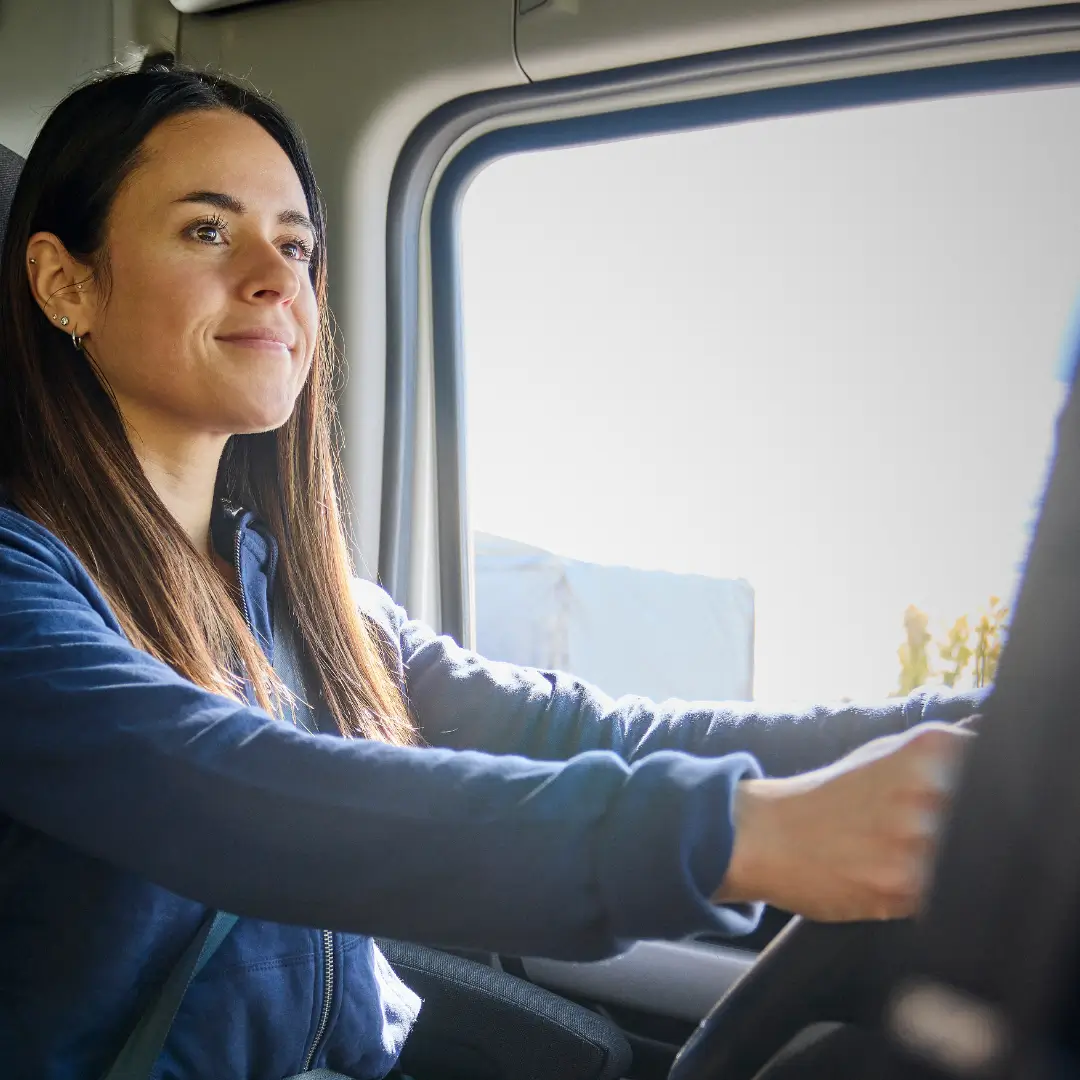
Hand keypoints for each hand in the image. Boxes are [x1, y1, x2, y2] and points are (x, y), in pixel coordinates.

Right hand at [714, 722, 973, 921]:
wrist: (767, 836)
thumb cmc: (827, 794)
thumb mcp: (882, 753)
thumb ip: (940, 754)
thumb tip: (988, 747)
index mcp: (928, 749)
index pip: (999, 768)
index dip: (991, 789)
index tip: (971, 798)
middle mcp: (927, 790)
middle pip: (994, 819)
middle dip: (969, 829)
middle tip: (930, 832)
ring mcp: (917, 841)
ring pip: (970, 860)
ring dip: (950, 863)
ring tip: (908, 856)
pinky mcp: (905, 888)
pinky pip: (947, 897)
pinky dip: (933, 893)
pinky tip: (900, 879)